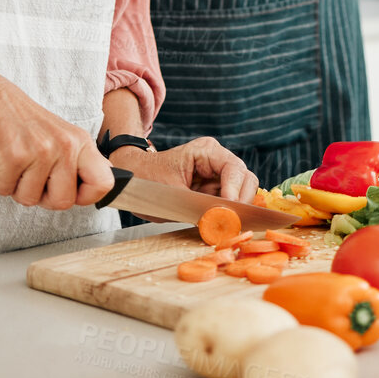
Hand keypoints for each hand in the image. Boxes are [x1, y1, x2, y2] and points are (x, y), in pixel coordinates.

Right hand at [0, 72, 113, 210]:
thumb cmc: (21, 117)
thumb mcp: (61, 133)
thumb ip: (80, 159)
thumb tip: (103, 183)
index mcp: (80, 141)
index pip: (103, 183)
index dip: (86, 197)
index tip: (70, 193)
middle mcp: (65, 146)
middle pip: (63, 201)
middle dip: (43, 198)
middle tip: (33, 180)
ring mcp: (40, 151)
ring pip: (30, 199)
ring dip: (17, 188)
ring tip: (15, 165)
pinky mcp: (14, 156)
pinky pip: (5, 190)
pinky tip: (0, 161)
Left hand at [109, 137, 257, 217]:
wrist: (132, 181)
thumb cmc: (148, 181)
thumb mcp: (173, 197)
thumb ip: (200, 209)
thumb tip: (223, 222)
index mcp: (206, 151)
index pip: (234, 169)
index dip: (235, 192)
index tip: (230, 212)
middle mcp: (217, 159)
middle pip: (245, 179)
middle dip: (240, 203)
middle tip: (231, 223)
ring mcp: (217, 174)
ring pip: (241, 192)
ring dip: (235, 210)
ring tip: (223, 226)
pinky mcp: (215, 189)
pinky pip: (230, 202)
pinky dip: (228, 214)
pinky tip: (219, 223)